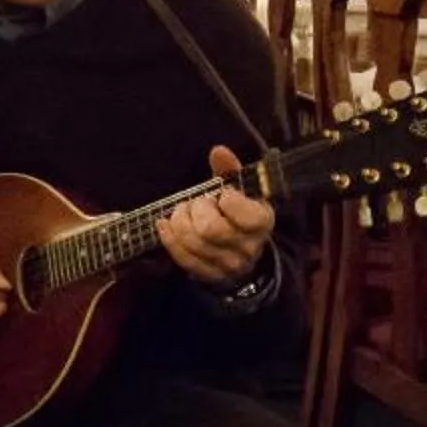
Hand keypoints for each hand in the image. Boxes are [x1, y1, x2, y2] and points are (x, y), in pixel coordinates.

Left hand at [156, 146, 274, 285]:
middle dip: (196, 209)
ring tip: (182, 212)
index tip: (223, 195)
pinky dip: (169, 237)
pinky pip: (182, 258)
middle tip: (196, 202)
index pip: (241, 211)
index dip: (226, 199)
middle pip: (210, 229)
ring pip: (193, 243)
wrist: (241, 249)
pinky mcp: (210, 275)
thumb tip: (218, 151)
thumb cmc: (237, 212)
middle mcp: (249, 247)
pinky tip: (164, 224)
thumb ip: (229, 170)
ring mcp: (230, 265)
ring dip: (180, 221)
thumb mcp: (239, 189)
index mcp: (262, 222)